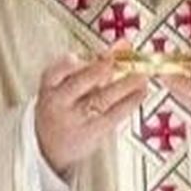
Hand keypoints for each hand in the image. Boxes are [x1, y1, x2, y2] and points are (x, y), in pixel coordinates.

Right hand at [33, 44, 148, 172]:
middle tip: (125, 60)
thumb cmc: (63, 107)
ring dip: (125, 85)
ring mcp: (75, 119)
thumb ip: (94, 63)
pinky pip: (113, 115)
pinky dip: (129, 102)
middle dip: (105, 68)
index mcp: (49, 86)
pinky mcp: (91, 132)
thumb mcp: (67, 84)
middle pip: (82, 82)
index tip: (93, 53)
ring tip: (142, 76)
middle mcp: (59, 102)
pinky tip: (140, 93)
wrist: (51, 145)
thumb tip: (124, 45)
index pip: (56, 70)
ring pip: (101, 99)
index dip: (74, 61)